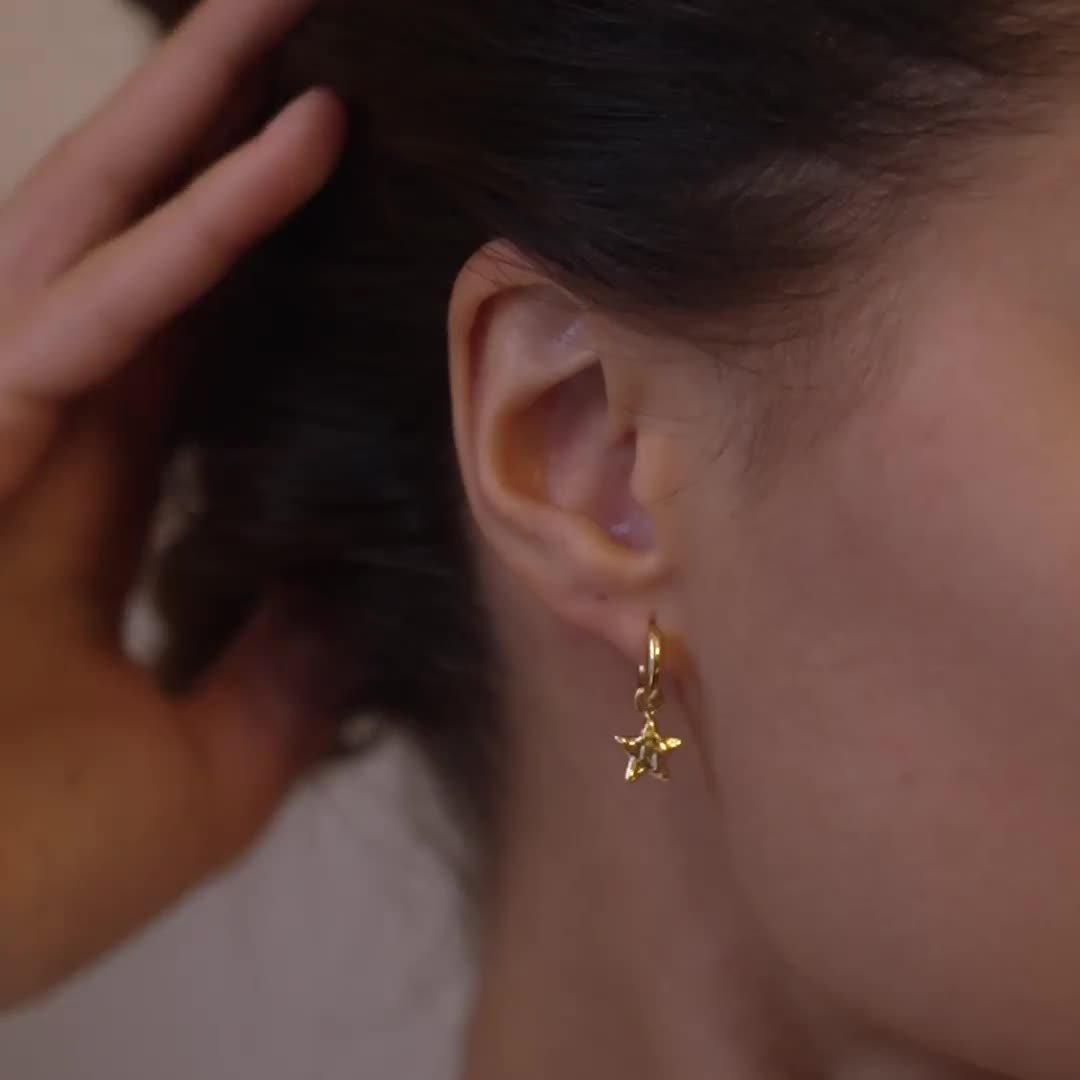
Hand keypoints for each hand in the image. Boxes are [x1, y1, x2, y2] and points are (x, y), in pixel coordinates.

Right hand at [0, 0, 346, 1007]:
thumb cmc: (21, 882)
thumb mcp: (205, 777)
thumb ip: (284, 679)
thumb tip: (361, 602)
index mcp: (79, 503)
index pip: (174, 341)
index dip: (248, 251)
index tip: (337, 185)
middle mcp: (25, 432)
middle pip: (131, 247)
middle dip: (212, 134)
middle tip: (310, 40)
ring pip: (95, 230)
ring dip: (198, 120)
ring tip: (289, 20)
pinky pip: (84, 311)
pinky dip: (193, 233)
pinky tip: (290, 142)